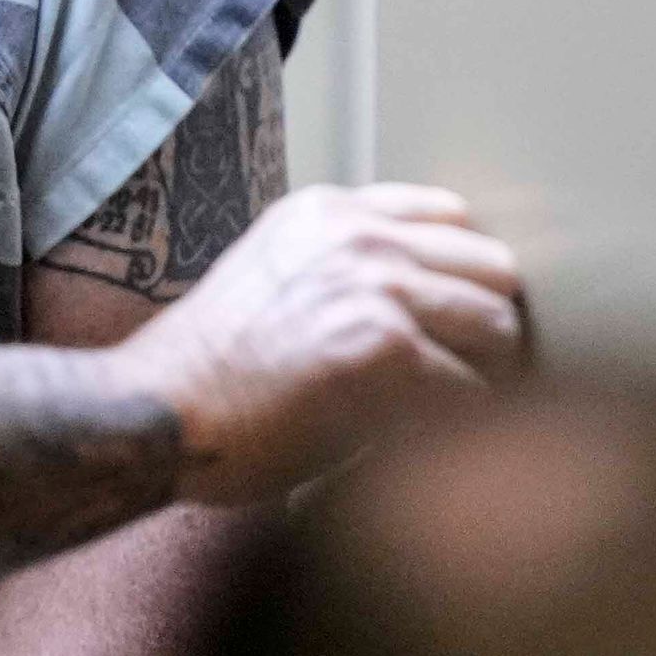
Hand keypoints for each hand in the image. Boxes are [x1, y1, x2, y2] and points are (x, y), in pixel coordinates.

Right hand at [108, 182, 528, 502]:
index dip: (462, 278)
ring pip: (498, 326)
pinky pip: (473, 390)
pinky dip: (462, 425)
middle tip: (468, 377)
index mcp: (329, 212)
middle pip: (493, 268)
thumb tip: (430, 301)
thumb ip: (343, 268)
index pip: (452, 217)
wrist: (157, 413)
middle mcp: (359, 236)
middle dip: (487, 327)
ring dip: (486, 376)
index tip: (454, 323)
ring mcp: (375, 288)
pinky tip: (430, 443)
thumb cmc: (210, 371)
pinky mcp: (385, 351)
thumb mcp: (274, 276)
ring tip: (454, 414)